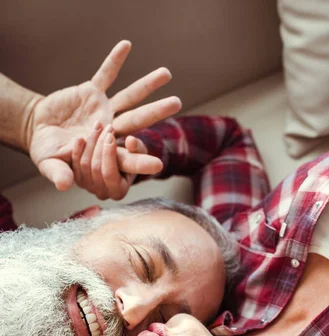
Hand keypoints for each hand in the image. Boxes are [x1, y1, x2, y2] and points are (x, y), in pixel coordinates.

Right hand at [26, 40, 180, 191]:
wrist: (39, 129)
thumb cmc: (48, 151)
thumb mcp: (49, 163)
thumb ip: (58, 173)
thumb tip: (64, 185)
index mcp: (103, 151)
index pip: (125, 158)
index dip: (139, 161)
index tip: (158, 164)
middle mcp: (110, 129)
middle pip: (136, 121)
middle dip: (156, 112)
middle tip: (177, 103)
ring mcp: (104, 110)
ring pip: (129, 97)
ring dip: (146, 85)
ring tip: (167, 73)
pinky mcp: (92, 92)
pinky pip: (105, 74)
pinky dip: (114, 60)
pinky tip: (126, 46)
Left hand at [71, 126, 150, 199]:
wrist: (118, 160)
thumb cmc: (132, 157)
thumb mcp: (139, 153)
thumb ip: (137, 148)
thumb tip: (131, 141)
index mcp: (119, 191)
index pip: (109, 174)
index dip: (109, 154)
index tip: (111, 136)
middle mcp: (102, 193)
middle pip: (96, 168)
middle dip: (100, 145)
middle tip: (106, 127)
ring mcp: (88, 188)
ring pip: (85, 164)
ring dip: (90, 143)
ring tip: (97, 126)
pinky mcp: (78, 180)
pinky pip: (74, 164)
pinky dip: (77, 150)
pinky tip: (80, 138)